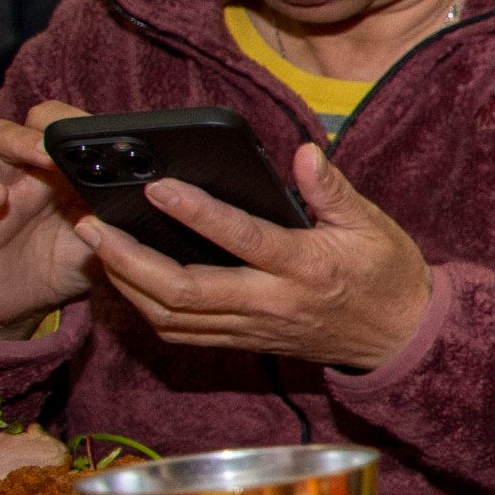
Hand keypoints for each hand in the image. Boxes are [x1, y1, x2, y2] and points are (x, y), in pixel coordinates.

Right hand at [0, 102, 101, 337]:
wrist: (19, 302)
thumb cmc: (65, 262)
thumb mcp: (103, 243)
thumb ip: (122, 222)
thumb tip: (160, 205)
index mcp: (66, 171)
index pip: (71, 128)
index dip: (88, 125)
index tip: (113, 134)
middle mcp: (29, 170)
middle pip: (32, 122)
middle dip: (51, 123)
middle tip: (74, 139)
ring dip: (18, 142)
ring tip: (42, 155)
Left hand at [76, 140, 436, 370]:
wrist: (401, 338)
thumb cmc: (387, 274)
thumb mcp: (371, 224)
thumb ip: (332, 189)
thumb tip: (305, 152)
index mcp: (305, 267)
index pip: (241, 239)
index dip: (196, 213)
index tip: (158, 188)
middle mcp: (272, 302)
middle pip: (184, 290)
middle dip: (129, 258)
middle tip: (93, 226)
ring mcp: (253, 328)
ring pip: (172, 316)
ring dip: (126, 283)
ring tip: (97, 248)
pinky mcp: (244, 342)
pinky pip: (182, 333)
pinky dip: (146, 308)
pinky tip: (127, 280)